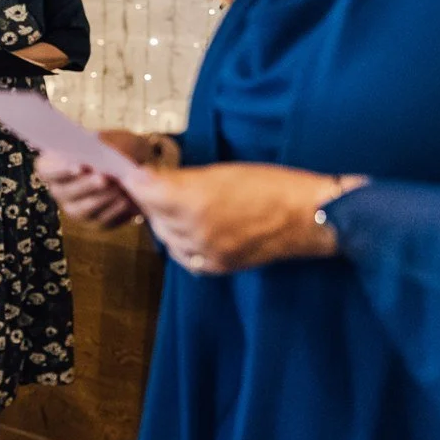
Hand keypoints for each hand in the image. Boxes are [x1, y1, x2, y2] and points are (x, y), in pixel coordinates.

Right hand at [37, 130, 162, 228]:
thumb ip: (102, 143)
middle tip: (102, 178)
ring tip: (118, 188)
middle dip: (84, 185)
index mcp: (54, 165)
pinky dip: (115, 210)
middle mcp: (60, 190)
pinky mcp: (97, 222)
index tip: (78, 167)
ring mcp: (76, 209)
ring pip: (82, 210)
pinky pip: (103, 221)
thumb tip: (104, 149)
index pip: (46, 170)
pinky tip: (126, 200)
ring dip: (101, 198)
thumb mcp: (111, 139)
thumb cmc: (115, 147)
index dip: (59, 170)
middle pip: (63, 192)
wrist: (135, 166)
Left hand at [125, 163, 352, 274]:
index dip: (135, 180)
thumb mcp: (221, 172)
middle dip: (150, 199)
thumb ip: (183, 180)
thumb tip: (154, 180)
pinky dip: (181, 242)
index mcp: (193, 199)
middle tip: (155, 185)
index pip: (143, 190)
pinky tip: (190, 229)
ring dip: (164, 220)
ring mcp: (203, 252)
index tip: (130, 172)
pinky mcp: (216, 267)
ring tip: (176, 206)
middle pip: (151, 213)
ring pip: (165, 236)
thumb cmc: (270, 184)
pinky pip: (184, 255)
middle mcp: (192, 229)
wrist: (309, 216)